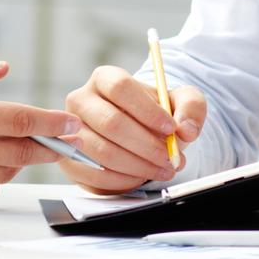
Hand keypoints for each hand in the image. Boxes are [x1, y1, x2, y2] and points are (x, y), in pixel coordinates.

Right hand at [62, 65, 205, 193]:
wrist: (138, 134)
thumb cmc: (155, 115)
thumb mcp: (179, 102)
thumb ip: (190, 108)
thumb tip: (186, 129)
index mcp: (105, 78)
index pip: (120, 88)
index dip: (147, 110)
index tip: (171, 128)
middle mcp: (81, 100)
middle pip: (111, 122)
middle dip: (147, 145)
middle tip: (170, 159)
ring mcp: (71, 131)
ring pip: (103, 151)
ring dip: (138, 166)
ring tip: (162, 170)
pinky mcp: (68, 159)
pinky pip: (94, 174)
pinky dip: (122, 180)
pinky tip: (141, 177)